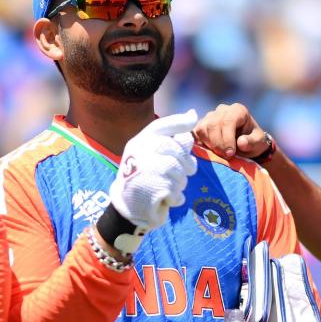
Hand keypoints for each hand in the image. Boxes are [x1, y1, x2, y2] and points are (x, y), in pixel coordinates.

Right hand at [109, 110, 197, 230]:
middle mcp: (139, 153)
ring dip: (180, 183)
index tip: (193, 118)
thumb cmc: (145, 177)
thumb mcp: (151, 153)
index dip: (179, 122)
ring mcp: (144, 170)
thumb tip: (192, 114)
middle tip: (187, 171)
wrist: (126, 207)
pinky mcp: (151, 189)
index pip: (161, 126)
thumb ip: (170, 137)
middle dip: (187, 162)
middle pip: (177, 150)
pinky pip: (176, 190)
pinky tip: (166, 198)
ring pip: (179, 172)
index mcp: (138, 143)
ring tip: (169, 187)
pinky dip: (175, 197)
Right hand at [194, 103, 269, 160]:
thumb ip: (252, 142)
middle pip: (213, 124)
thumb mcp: (259, 142)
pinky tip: (209, 151)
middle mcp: (223, 110)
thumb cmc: (253, 141)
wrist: (245, 143)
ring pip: (203, 128)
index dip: (227, 138)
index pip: (228, 121)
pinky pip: (195, 133)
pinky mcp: (201, 124)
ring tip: (219, 154)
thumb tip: (241, 142)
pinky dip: (200, 143)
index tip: (230, 153)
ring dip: (209, 144)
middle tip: (225, 156)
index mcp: (238, 110)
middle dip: (218, 143)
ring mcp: (210, 116)